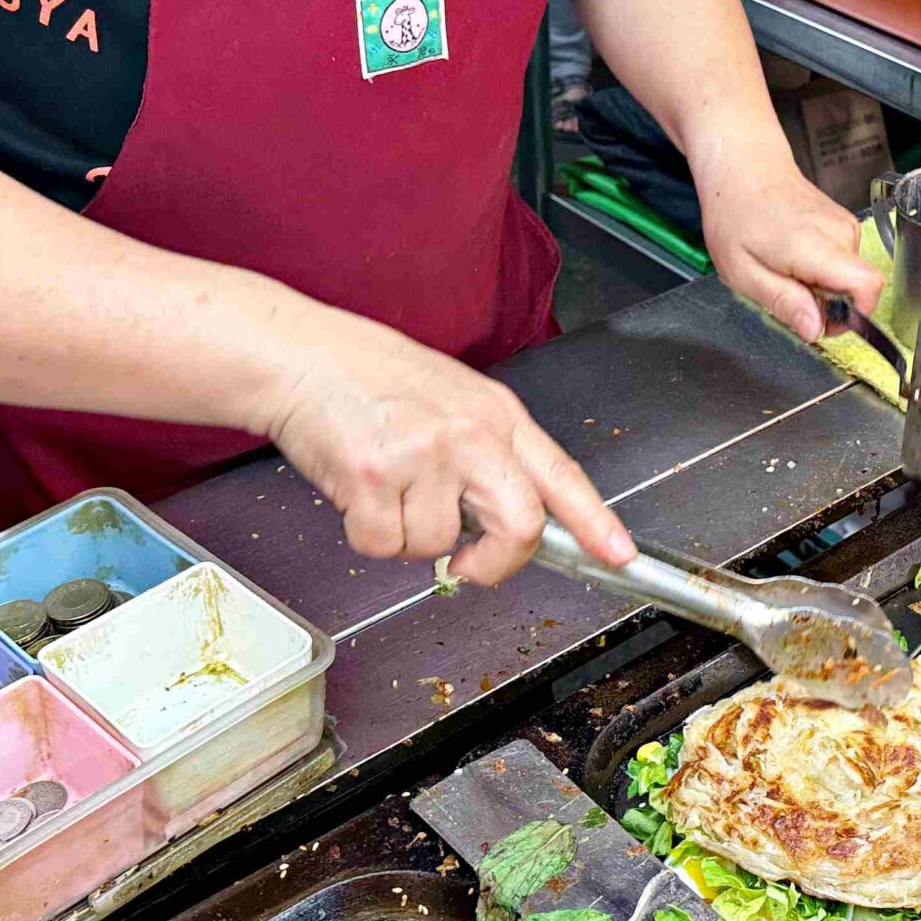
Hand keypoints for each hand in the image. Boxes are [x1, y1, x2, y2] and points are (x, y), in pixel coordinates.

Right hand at [259, 307, 633, 583]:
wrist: (301, 355)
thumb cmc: (370, 377)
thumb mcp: (452, 399)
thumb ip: (487, 452)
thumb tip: (504, 519)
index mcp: (497, 415)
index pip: (561, 476)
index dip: (595, 522)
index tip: (619, 554)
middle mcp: (470, 434)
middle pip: (520, 527)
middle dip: (497, 563)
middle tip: (470, 565)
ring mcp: (423, 455)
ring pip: (437, 546)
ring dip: (407, 535)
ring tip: (385, 486)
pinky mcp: (373, 477)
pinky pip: (384, 545)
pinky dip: (366, 533)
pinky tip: (356, 491)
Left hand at [693, 136, 881, 341]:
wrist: (743, 167)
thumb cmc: (736, 215)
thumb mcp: (743, 272)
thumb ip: (784, 303)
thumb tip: (815, 330)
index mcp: (816, 247)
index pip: (868, 286)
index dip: (853, 315)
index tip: (823, 320)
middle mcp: (840, 233)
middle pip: (859, 288)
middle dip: (828, 303)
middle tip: (786, 288)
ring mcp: (846, 225)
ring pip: (850, 277)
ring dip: (822, 285)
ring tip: (785, 267)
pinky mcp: (845, 223)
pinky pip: (844, 262)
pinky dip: (822, 268)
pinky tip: (793, 254)